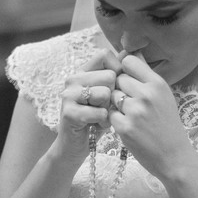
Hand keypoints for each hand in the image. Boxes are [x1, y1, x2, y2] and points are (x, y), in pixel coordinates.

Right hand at [55, 49, 122, 163]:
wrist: (77, 146)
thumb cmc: (97, 118)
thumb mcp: (109, 93)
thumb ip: (117, 73)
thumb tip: (128, 51)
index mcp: (82, 71)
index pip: (105, 55)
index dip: (117, 70)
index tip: (115, 87)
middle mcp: (73, 79)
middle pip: (109, 75)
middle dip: (113, 95)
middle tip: (104, 107)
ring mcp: (69, 95)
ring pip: (105, 93)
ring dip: (108, 110)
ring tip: (100, 117)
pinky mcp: (69, 112)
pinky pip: (99, 112)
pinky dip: (103, 122)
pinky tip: (96, 126)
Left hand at [109, 53, 195, 178]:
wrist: (174, 156)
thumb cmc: (167, 124)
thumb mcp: (163, 95)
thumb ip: (145, 75)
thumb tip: (128, 52)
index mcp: (158, 84)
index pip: (129, 61)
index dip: (124, 69)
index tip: (128, 80)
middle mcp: (147, 94)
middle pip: (118, 79)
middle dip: (120, 89)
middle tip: (130, 102)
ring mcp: (135, 111)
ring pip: (111, 96)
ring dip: (115, 104)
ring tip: (130, 115)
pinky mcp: (125, 127)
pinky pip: (109, 114)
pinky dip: (114, 120)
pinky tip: (127, 126)